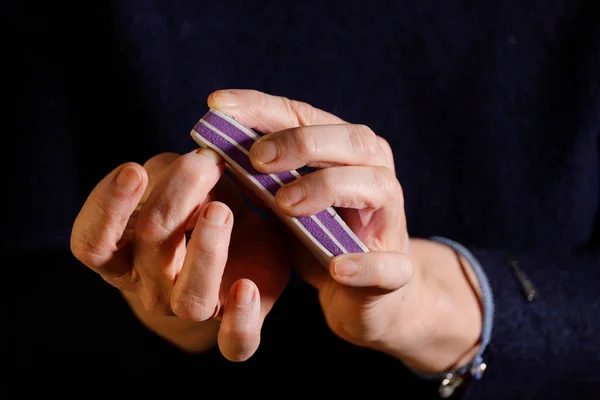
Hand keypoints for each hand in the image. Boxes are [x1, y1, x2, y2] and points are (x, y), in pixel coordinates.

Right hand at [70, 148, 289, 360]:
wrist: (239, 249)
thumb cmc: (200, 209)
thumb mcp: (183, 182)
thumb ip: (175, 172)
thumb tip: (194, 164)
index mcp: (123, 256)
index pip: (91, 244)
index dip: (108, 209)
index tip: (134, 171)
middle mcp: (152, 287)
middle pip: (150, 251)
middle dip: (176, 200)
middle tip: (203, 164)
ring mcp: (194, 308)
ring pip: (192, 300)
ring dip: (206, 251)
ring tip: (220, 210)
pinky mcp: (238, 322)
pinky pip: (236, 343)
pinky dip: (241, 320)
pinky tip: (247, 286)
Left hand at [208, 89, 483, 371]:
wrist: (363, 296)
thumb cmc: (321, 240)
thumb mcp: (285, 203)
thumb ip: (263, 177)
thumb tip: (214, 150)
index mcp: (346, 152)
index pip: (306, 115)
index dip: (261, 107)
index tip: (216, 104)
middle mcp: (375, 175)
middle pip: (352, 141)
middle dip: (301, 143)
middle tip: (256, 158)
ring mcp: (390, 221)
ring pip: (375, 186)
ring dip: (327, 189)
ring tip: (284, 203)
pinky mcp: (396, 271)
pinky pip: (388, 265)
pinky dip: (362, 263)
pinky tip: (336, 267)